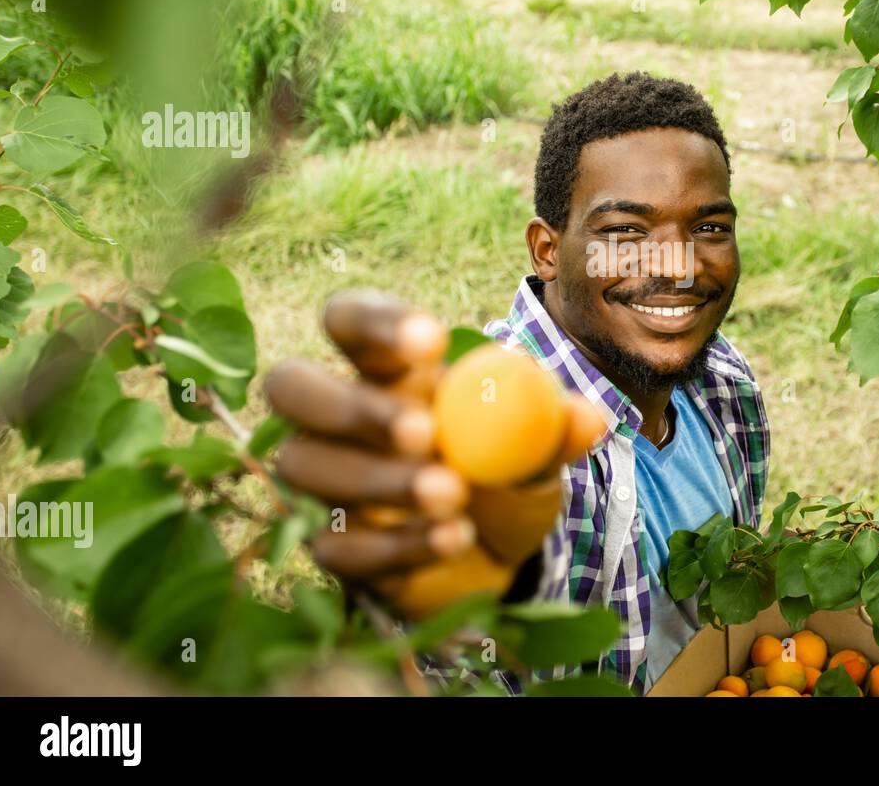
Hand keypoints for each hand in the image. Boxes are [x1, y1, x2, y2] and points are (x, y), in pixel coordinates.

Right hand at [264, 290, 595, 619]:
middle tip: (423, 432)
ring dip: (381, 481)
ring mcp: (328, 482)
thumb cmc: (508, 475)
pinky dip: (398, 544)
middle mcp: (341, 417)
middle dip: (349, 406)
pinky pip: (336, 545)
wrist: (505, 557)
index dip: (376, 323)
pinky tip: (454, 537)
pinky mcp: (334, 547)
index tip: (432, 342)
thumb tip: (587, 418)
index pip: (348, 320)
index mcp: (387, 369)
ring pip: (304, 467)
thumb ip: (555, 429)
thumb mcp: (538, 447)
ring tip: (455, 494)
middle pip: (291, 386)